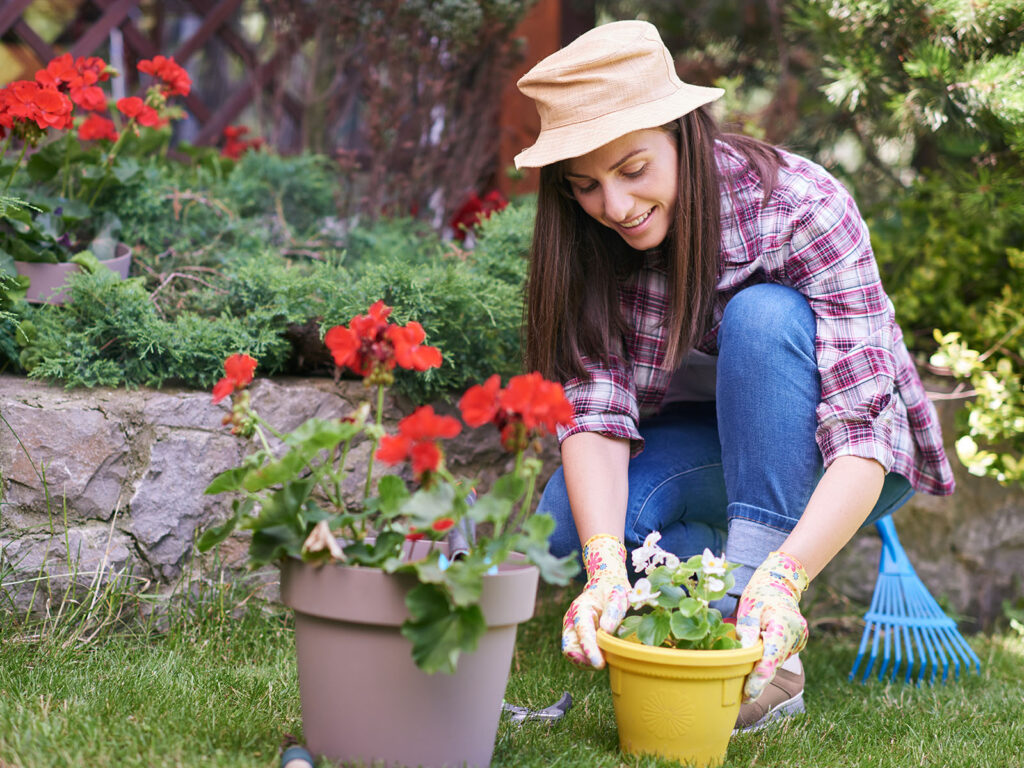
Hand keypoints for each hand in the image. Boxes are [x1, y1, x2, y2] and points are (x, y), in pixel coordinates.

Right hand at [561, 534, 628, 667]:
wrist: (605, 587)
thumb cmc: (613, 591)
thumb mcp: (618, 595)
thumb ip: (613, 611)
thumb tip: (606, 630)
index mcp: (581, 608)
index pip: (582, 632)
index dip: (589, 650)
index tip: (600, 664)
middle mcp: (571, 621)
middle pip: (569, 648)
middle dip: (585, 660)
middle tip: (605, 662)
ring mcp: (572, 630)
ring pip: (572, 654)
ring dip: (587, 661)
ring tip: (606, 657)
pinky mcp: (577, 638)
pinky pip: (578, 655)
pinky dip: (589, 659)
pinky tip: (603, 655)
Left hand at [735, 550, 808, 699]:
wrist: (780, 583)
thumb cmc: (761, 592)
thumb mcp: (750, 606)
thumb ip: (748, 629)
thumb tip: (742, 652)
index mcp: (783, 624)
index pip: (771, 657)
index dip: (759, 677)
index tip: (748, 693)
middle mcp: (795, 635)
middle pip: (774, 663)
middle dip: (759, 680)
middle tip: (744, 696)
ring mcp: (798, 640)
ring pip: (777, 661)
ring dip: (763, 669)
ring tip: (748, 680)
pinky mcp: (796, 643)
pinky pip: (779, 656)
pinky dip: (768, 661)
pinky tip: (757, 663)